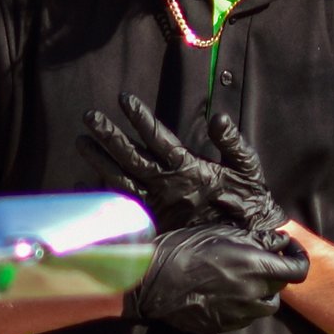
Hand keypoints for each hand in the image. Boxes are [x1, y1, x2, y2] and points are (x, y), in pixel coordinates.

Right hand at [86, 94, 304, 262]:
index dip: (141, 118)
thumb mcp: (246, 167)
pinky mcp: (156, 222)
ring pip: (123, 176)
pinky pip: (126, 208)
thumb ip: (232, 143)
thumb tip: (217, 118)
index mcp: (186, 163)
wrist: (252, 235)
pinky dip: (105, 198)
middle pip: (132, 154)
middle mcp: (167, 179)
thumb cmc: (250, 199)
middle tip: (89, 116)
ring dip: (102, 159)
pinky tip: (85, 186)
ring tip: (81, 141)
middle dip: (111, 136)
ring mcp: (158, 200)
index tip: (124, 98)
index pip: (158, 137)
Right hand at [129, 220, 308, 333]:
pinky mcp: (224, 326)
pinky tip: (224, 294)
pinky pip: (245, 317)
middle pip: (281, 288)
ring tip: (242, 281)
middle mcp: (253, 294)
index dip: (299, 258)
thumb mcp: (221, 234)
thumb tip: (280, 243)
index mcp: (256, 268)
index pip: (298, 270)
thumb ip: (257, 240)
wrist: (150, 281)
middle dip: (275, 274)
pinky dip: (244, 306)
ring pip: (266, 306)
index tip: (289, 251)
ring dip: (262, 293)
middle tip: (257, 262)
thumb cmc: (183, 250)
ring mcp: (239, 314)